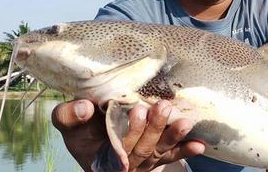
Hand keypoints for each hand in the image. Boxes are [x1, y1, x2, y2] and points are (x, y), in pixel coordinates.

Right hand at [52, 99, 204, 171]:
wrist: (95, 136)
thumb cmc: (83, 127)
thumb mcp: (67, 122)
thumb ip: (69, 115)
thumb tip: (84, 106)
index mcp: (101, 155)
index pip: (115, 149)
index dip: (128, 136)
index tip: (137, 112)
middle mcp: (125, 161)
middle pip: (140, 148)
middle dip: (151, 128)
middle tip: (159, 107)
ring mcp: (143, 160)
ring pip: (158, 151)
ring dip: (172, 137)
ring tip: (184, 123)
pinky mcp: (157, 156)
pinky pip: (172, 156)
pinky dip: (186, 151)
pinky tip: (200, 145)